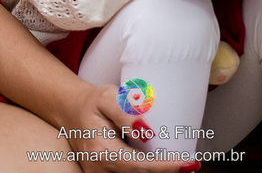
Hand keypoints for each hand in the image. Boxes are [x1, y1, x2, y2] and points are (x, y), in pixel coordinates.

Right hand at [64, 84, 184, 172]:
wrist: (71, 111)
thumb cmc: (92, 102)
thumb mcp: (108, 97)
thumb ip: (126, 113)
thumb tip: (147, 133)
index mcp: (101, 150)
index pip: (140, 166)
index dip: (166, 168)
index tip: (189, 164)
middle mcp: (99, 168)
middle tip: (190, 165)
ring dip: (158, 172)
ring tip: (180, 165)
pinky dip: (146, 171)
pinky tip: (162, 165)